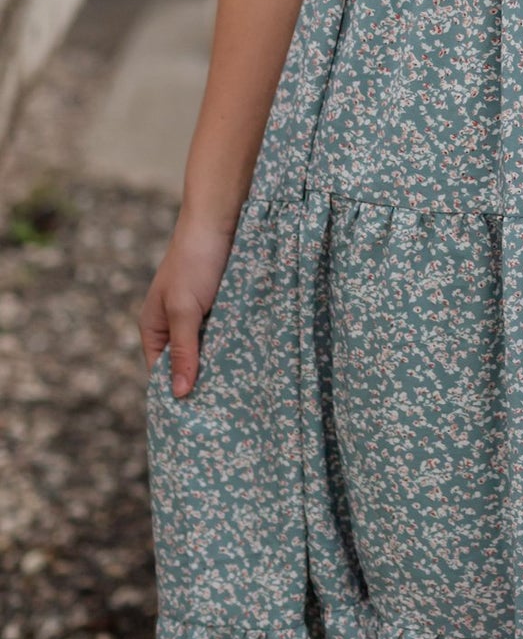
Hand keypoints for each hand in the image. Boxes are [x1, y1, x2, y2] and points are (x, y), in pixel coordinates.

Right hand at [137, 212, 236, 398]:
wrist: (220, 217)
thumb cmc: (195, 261)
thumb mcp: (185, 309)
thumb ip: (184, 350)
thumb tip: (180, 394)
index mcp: (155, 328)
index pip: (161, 374)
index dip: (175, 393)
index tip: (196, 421)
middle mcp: (176, 325)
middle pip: (187, 364)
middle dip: (202, 381)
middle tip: (224, 413)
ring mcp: (201, 315)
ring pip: (211, 350)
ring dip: (222, 363)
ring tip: (240, 393)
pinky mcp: (224, 305)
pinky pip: (228, 333)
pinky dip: (235, 344)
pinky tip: (252, 361)